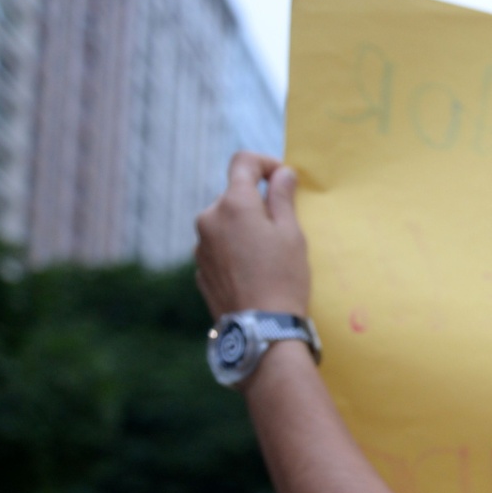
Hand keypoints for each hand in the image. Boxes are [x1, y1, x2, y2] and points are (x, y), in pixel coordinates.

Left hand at [194, 151, 310, 319]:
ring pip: (225, 223)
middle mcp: (210, 217)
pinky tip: (254, 274)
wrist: (260, 330)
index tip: (283, 178)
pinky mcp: (199, 268)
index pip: (243, 162)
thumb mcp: (292, 235)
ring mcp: (200, 244)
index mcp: (234, 203)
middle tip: (283, 228)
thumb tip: (282, 173)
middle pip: (234, 196)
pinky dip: (234, 251)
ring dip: (244, 229)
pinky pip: (218, 248)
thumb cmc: (283, 279)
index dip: (265, 163)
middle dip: (257, 204)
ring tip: (268, 257)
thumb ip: (283, 198)